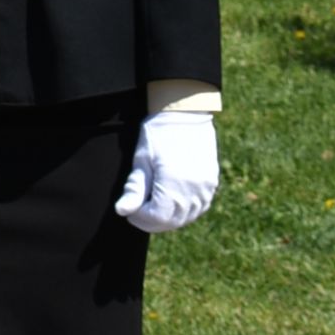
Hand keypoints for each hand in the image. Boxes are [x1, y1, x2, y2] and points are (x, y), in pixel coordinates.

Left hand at [115, 109, 219, 233]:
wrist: (185, 113)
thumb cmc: (158, 134)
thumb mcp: (141, 160)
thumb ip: (134, 189)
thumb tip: (122, 211)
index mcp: (174, 184)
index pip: (157, 217)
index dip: (141, 218)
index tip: (129, 211)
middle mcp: (194, 190)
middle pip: (172, 221)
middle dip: (152, 221)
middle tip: (137, 212)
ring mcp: (206, 187)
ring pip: (186, 217)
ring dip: (168, 218)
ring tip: (152, 207)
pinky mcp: (211, 182)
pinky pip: (199, 207)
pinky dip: (184, 211)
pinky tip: (171, 203)